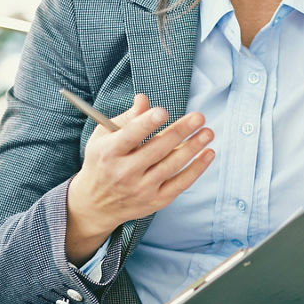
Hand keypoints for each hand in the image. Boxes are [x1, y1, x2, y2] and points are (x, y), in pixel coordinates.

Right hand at [65, 94, 214, 262]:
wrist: (95, 204)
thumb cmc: (102, 162)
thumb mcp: (103, 137)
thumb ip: (127, 118)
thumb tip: (143, 99)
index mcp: (109, 152)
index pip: (130, 136)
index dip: (147, 123)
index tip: (163, 111)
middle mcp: (124, 172)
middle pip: (157, 149)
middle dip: (180, 131)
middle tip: (199, 117)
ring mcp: (141, 189)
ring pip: (172, 166)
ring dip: (193, 148)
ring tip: (208, 132)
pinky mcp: (155, 201)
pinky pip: (180, 184)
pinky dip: (197, 169)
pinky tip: (208, 154)